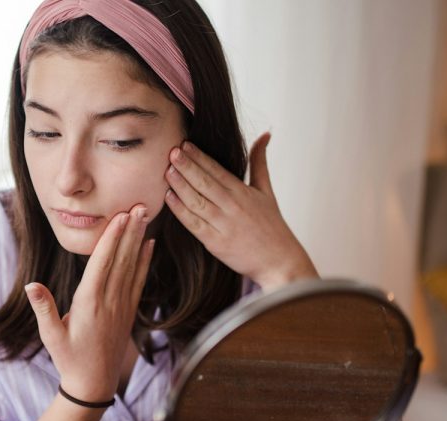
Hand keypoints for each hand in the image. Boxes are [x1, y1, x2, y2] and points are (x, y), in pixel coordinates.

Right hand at [24, 205, 154, 401]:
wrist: (94, 384)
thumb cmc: (68, 358)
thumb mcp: (50, 336)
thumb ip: (43, 308)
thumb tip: (31, 284)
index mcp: (89, 303)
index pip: (102, 264)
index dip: (112, 239)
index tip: (120, 217)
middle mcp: (109, 301)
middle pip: (121, 259)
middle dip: (130, 230)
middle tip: (139, 204)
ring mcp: (122, 305)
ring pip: (132, 266)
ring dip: (139, 239)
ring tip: (145, 215)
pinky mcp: (128, 311)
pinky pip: (138, 280)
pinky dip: (145, 261)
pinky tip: (150, 244)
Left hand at [164, 132, 317, 289]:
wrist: (279, 261)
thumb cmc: (272, 226)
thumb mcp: (267, 191)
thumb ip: (260, 162)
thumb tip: (265, 134)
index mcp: (243, 192)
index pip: (217, 170)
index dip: (200, 157)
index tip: (185, 145)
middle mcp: (233, 207)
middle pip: (205, 183)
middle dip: (187, 166)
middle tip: (171, 152)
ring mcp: (223, 225)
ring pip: (197, 202)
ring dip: (180, 185)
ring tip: (167, 171)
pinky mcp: (215, 243)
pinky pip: (194, 224)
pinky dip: (181, 211)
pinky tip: (169, 197)